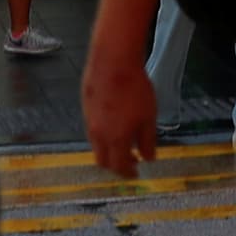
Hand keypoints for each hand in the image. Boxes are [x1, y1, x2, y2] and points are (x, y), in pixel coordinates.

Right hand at [83, 48, 161, 176]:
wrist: (113, 62)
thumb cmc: (133, 87)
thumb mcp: (149, 117)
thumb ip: (148, 141)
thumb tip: (149, 158)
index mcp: (115, 139)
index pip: (119, 166)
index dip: (128, 173)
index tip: (136, 173)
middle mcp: (98, 135)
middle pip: (103, 161)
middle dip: (116, 166)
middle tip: (130, 162)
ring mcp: (89, 122)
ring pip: (96, 146)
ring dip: (109, 150)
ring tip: (124, 143)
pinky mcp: (86, 109)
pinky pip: (92, 130)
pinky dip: (103, 136)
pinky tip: (114, 125)